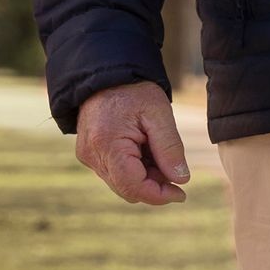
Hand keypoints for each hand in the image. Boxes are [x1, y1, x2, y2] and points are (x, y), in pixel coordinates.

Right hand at [75, 81, 190, 205]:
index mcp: (108, 144)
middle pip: (127, 189)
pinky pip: (115, 173)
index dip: (159, 196)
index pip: (133, 187)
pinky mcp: (89, 154)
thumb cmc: (134, 90)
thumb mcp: (159, 114)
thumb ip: (170, 148)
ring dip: (145, 177)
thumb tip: (181, 180)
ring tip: (157, 151)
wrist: (107, 74)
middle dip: (154, 185)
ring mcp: (88, 156)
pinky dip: (134, 169)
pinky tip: (145, 150)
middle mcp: (92, 155)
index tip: (182, 193)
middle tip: (174, 168)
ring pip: (122, 184)